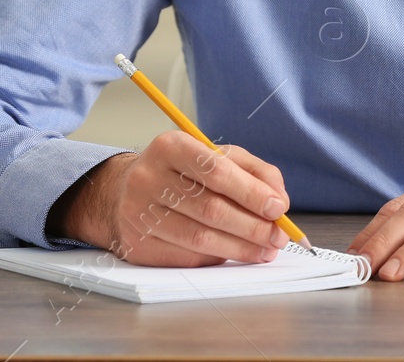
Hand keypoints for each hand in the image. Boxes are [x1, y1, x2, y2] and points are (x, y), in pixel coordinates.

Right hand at [48, 131, 290, 265]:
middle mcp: (148, 178)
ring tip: (265, 250)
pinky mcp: (136, 244)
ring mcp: (137, 213)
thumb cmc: (182, 173)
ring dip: (240, 248)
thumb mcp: (217, 157)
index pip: (216, 170)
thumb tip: (279, 201)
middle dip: (252, 226)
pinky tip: (235, 253)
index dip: (251, 192)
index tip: (278, 208)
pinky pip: (186, 256)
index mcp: (170, 147)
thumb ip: (254, 172)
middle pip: (210, 208)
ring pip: (199, 238)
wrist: (125, 192)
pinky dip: (217, 257)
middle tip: (278, 237)